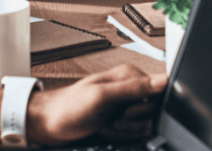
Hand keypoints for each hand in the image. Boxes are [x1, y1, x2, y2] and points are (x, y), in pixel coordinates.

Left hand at [25, 65, 166, 145]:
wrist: (49, 124)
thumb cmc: (68, 108)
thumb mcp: (102, 97)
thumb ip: (134, 88)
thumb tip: (163, 80)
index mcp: (128, 76)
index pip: (158, 92)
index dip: (145, 108)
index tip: (127, 112)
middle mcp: (128, 88)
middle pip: (152, 111)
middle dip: (132, 122)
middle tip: (113, 120)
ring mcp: (124, 104)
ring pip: (143, 124)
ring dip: (124, 130)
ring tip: (106, 125)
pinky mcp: (119, 118)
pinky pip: (132, 132)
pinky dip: (119, 135)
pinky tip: (105, 130)